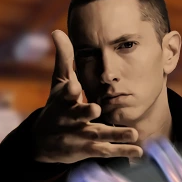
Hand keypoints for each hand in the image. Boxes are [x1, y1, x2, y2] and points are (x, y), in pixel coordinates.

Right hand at [31, 30, 143, 163]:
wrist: (44, 141)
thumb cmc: (56, 107)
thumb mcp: (58, 83)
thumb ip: (64, 59)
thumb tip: (57, 31)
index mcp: (63, 102)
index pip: (65, 94)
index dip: (69, 91)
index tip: (73, 87)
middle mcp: (71, 119)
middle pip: (80, 116)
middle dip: (86, 112)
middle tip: (96, 108)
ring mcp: (81, 135)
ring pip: (99, 134)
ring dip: (116, 134)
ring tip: (133, 133)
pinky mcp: (88, 149)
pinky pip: (106, 150)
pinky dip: (122, 151)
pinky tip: (138, 150)